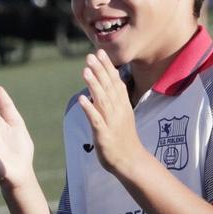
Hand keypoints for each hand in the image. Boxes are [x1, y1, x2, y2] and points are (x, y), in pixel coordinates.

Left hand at [79, 51, 148, 175]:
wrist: (130, 161)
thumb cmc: (124, 139)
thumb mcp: (121, 116)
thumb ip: (111, 102)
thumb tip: (97, 90)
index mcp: (122, 105)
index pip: (115, 82)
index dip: (108, 67)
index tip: (100, 53)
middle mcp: (118, 110)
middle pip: (109, 87)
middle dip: (100, 70)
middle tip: (91, 56)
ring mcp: (112, 122)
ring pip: (102, 100)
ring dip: (94, 84)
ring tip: (85, 71)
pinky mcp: (104, 134)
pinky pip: (96, 119)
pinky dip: (89, 109)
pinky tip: (81, 99)